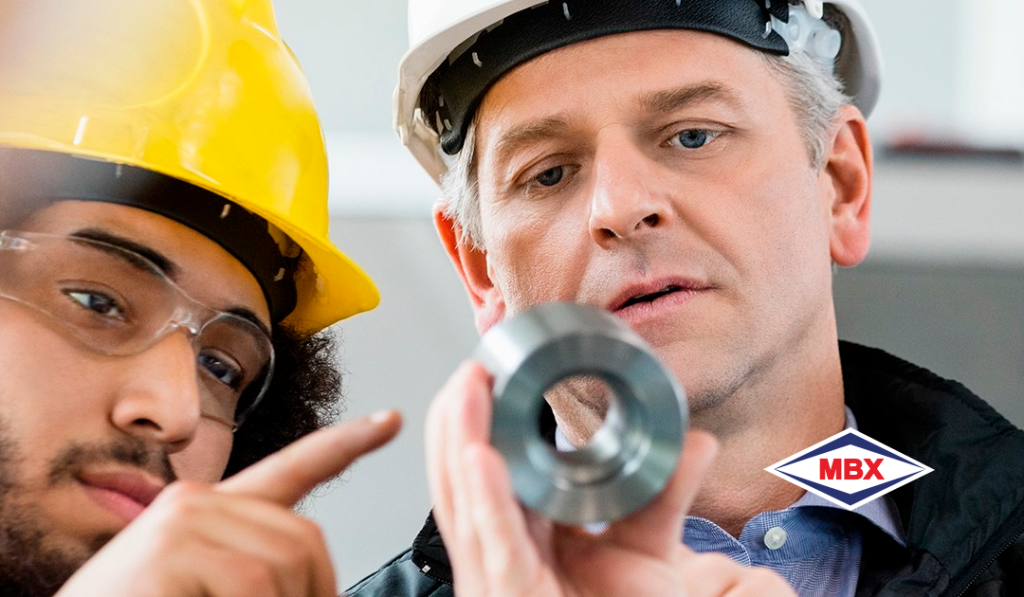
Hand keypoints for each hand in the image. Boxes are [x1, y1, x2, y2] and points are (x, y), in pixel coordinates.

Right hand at [55, 410, 401, 596]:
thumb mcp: (212, 587)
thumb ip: (263, 572)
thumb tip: (318, 584)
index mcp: (214, 513)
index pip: (293, 467)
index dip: (347, 444)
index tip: (389, 421)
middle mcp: (197, 503)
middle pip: (304, 540)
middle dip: (311, 594)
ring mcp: (179, 522)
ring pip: (282, 569)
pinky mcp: (166, 550)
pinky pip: (249, 587)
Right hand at [426, 362, 795, 596]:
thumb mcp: (646, 550)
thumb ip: (666, 493)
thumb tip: (696, 441)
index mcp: (520, 534)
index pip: (484, 468)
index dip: (478, 420)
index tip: (488, 373)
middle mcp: (499, 551)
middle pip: (461, 478)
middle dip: (457, 420)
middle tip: (472, 368)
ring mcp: (496, 577)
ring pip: (462, 503)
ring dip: (460, 440)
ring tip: (467, 389)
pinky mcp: (509, 595)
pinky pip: (493, 546)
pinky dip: (484, 500)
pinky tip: (479, 456)